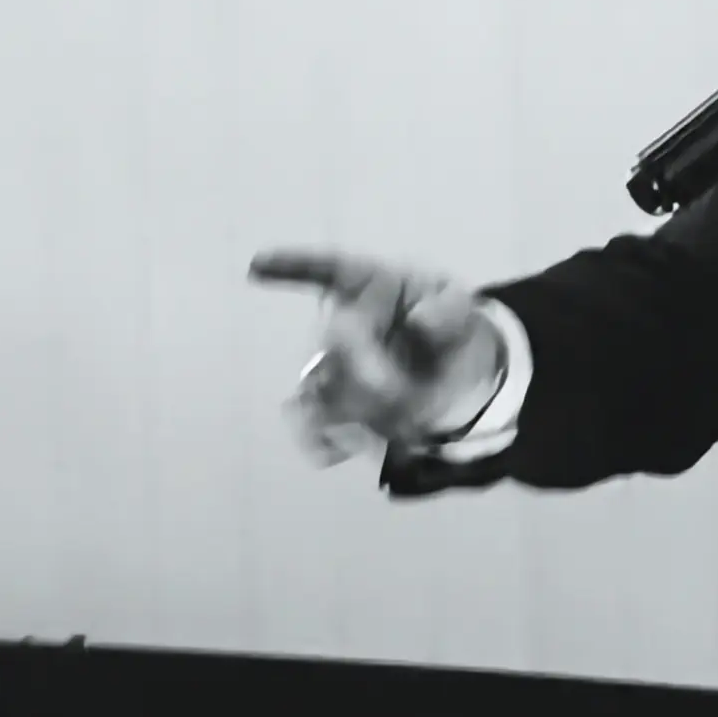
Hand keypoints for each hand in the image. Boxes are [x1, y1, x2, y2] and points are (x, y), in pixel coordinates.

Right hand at [246, 250, 506, 456]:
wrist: (452, 369)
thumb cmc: (449, 319)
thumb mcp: (460, 304)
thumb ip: (447, 309)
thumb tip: (420, 322)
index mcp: (369, 283)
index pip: (328, 268)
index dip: (291, 266)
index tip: (257, 265)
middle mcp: (343, 321)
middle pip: (334, 340)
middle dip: (361, 366)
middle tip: (393, 389)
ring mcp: (335, 363)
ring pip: (322, 384)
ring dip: (350, 404)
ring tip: (389, 416)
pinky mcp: (336, 400)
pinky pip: (314, 419)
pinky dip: (322, 437)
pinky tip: (333, 451)